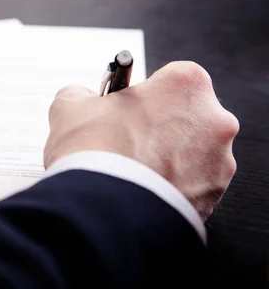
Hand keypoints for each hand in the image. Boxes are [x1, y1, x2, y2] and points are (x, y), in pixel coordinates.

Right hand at [45, 61, 238, 219]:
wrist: (101, 210)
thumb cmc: (95, 153)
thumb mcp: (69, 106)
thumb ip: (81, 94)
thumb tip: (83, 99)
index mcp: (186, 85)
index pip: (169, 78)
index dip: (143, 94)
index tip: (126, 106)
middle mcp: (214, 119)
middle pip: (185, 115)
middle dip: (158, 126)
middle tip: (125, 139)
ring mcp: (218, 162)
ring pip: (191, 153)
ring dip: (166, 157)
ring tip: (129, 169)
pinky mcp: (213, 198)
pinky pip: (191, 186)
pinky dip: (170, 186)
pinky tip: (139, 189)